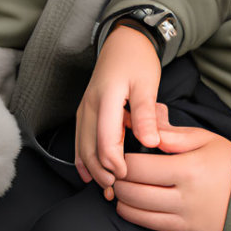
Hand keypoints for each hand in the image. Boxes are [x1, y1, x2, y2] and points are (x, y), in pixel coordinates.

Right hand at [75, 24, 161, 189]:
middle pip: (88, 146)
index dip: (114, 162)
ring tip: (104, 187)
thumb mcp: (147, 83)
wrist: (124, 40)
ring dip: (91, 167)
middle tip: (115, 189)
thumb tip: (151, 142)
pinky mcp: (86, 109)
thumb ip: (147, 114)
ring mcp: (85, 107)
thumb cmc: (138, 60)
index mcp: (106, 98)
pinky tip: (89, 172)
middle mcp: (90, 104)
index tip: (126, 175)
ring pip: (81, 144)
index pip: (105, 139)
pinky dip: (84, 156)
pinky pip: (80, 138)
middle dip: (100, 171)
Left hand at [112, 105, 230, 230]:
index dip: (124, 161)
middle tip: (115, 171)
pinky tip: (128, 205)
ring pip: (138, 210)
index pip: (141, 167)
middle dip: (118, 180)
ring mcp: (184, 215)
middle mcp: (184, 194)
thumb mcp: (206, 140)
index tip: (120, 154)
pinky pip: (151, 225)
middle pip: (134, 190)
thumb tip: (149, 132)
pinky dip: (133, 214)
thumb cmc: (229, 163)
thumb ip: (175, 136)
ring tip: (120, 186)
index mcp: (189, 168)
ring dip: (121, 198)